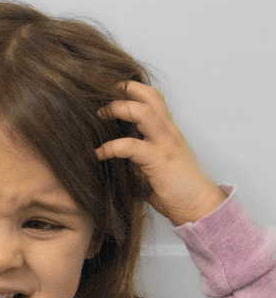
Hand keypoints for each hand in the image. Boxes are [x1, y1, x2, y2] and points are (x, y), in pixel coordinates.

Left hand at [96, 81, 223, 226]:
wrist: (198, 207)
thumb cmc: (175, 189)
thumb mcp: (152, 165)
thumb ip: (136, 155)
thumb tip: (109, 153)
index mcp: (168, 132)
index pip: (154, 99)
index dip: (134, 89)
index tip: (112, 90)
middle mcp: (169, 132)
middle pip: (150, 97)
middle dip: (125, 90)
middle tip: (102, 96)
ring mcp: (165, 144)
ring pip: (143, 113)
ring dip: (119, 109)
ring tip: (101, 115)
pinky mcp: (158, 160)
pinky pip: (130, 145)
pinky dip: (111, 146)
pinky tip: (99, 153)